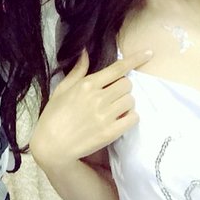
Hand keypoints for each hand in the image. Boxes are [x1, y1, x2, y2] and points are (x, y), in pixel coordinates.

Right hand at [31, 49, 151, 168]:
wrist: (51, 146)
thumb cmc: (53, 116)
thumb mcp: (62, 89)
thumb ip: (77, 71)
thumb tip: (85, 52)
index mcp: (87, 84)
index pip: (117, 68)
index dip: (135, 59)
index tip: (148, 53)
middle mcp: (98, 98)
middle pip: (127, 84)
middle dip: (124, 87)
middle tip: (114, 95)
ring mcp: (105, 116)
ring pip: (131, 100)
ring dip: (126, 103)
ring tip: (115, 109)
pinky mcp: (111, 132)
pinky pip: (133, 118)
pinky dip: (130, 117)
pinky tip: (120, 119)